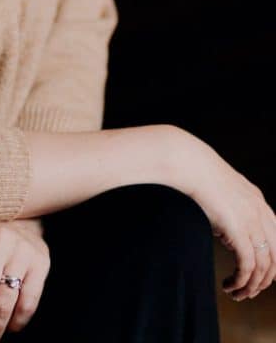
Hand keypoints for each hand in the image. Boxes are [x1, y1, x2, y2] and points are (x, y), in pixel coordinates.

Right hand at [175, 129, 275, 300]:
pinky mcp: (239, 230)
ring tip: (235, 293)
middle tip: (248, 291)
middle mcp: (261, 213)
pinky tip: (229, 285)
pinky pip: (248, 266)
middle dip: (264, 281)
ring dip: (251, 286)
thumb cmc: (198, 175)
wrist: (190, 164)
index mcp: (259, 203)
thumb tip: (227, 233)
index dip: (272, 263)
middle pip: (275, 258)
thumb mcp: (223, 192)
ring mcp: (252, 221)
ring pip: (264, 267)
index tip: (261, 278)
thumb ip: (232, 210)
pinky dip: (241, 281)